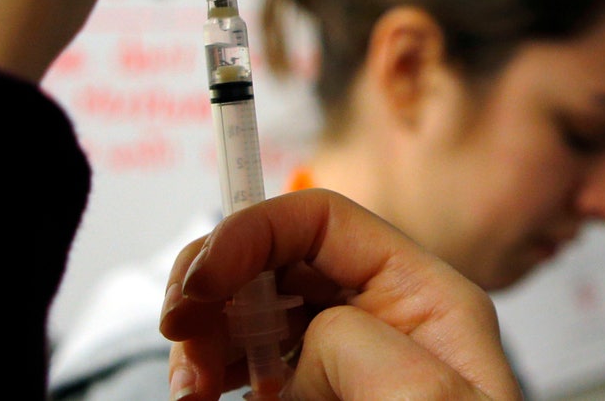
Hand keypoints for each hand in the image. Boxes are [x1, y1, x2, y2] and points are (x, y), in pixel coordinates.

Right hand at [161, 190, 521, 399]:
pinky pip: (243, 369)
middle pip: (271, 258)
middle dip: (213, 281)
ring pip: (247, 312)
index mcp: (423, 300)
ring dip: (202, 335)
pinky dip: (208, 377)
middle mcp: (379, 322)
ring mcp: (340, 367)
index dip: (250, 230)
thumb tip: (301, 343)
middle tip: (182, 328)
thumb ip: (364, 346)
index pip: (321, 222)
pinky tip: (201, 398)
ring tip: (192, 387)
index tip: (201, 281)